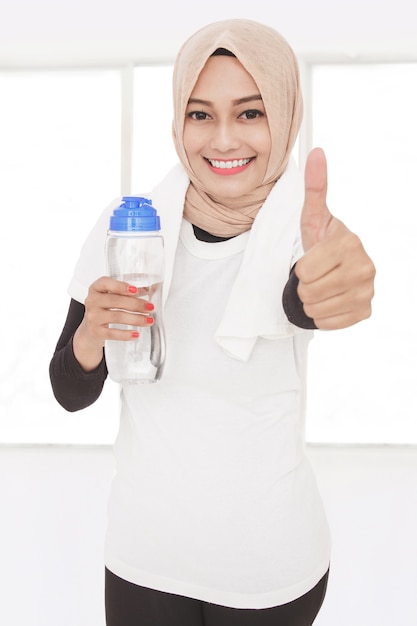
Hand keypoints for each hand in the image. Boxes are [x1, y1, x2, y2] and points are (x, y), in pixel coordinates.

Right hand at [73, 277, 153, 370]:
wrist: (91, 329)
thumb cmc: (105, 309)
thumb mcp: (114, 296)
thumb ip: (132, 290)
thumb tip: (153, 287)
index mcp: (97, 288)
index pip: (105, 283)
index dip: (121, 286)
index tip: (135, 290)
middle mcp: (92, 301)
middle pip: (115, 301)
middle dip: (136, 304)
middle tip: (150, 307)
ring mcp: (93, 317)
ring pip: (117, 317)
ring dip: (136, 319)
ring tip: (149, 320)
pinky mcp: (96, 331)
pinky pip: (112, 333)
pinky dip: (126, 334)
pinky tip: (136, 334)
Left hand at [295, 147, 374, 329]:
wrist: (338, 268)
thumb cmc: (321, 243)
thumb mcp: (313, 217)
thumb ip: (315, 187)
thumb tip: (316, 153)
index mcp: (350, 244)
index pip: (305, 272)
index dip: (300, 269)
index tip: (311, 261)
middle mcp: (365, 268)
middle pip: (309, 291)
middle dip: (303, 286)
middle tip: (314, 276)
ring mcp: (368, 291)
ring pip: (315, 309)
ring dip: (310, 301)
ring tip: (320, 287)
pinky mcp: (365, 311)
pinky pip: (328, 322)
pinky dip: (322, 315)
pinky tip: (329, 299)